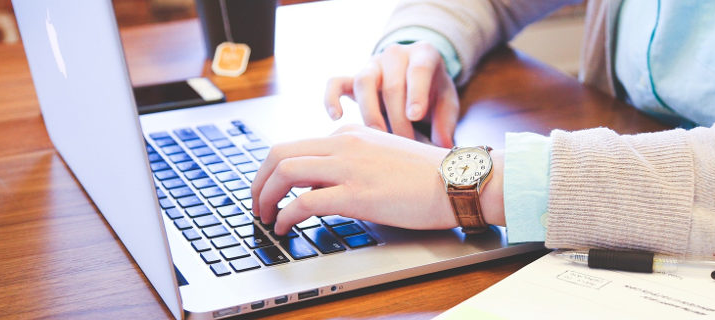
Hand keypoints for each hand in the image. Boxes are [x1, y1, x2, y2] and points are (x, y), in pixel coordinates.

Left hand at [251, 125, 465, 234]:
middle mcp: (344, 144)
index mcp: (351, 134)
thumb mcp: (383, 156)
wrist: (458, 180)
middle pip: (280, 153)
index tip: (271, 189)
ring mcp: (349, 167)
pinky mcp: (356, 194)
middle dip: (259, 180)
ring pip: (285, 172)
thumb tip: (321, 186)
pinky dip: (285, 216)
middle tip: (256, 203)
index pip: (297, 146)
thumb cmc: (428, 176)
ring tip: (265, 216)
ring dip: (265, 196)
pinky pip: (304, 202)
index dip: (275, 171)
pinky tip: (285, 227)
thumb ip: (352, 163)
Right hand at [324, 42, 459, 147]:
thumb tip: (443, 146)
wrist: (415, 76)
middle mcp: (395, 55)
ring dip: (371, 113)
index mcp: (423, 54)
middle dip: (398, 118)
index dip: (416, 93)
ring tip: (379, 137)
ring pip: (363, 82)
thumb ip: (446, 122)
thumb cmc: (433, 91)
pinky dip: (331, 98)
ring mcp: (372, 65)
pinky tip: (336, 117)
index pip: (418, 69)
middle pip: (391, 84)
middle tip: (405, 144)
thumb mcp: (447, 102)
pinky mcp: (353, 78)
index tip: (415, 116)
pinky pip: (335, 83)